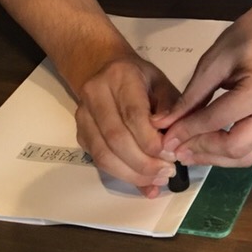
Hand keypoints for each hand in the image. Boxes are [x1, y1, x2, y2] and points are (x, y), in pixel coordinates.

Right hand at [74, 54, 182, 197]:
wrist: (103, 68)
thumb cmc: (141, 79)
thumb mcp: (163, 84)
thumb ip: (171, 109)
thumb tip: (170, 144)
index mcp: (120, 76)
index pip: (132, 114)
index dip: (150, 140)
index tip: (171, 156)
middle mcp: (95, 94)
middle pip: (115, 138)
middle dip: (143, 162)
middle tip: (167, 172)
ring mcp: (83, 115)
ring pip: (103, 154)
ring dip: (132, 174)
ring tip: (158, 180)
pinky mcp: (79, 134)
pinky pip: (98, 161)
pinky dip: (122, 176)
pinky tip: (144, 183)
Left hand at [156, 0, 251, 167]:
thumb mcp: (215, 60)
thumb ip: (191, 96)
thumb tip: (165, 124)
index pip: (218, 121)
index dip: (188, 132)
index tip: (166, 139)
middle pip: (236, 148)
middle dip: (203, 151)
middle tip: (177, 150)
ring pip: (249, 156)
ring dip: (217, 158)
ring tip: (191, 152)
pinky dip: (233, 151)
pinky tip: (212, 146)